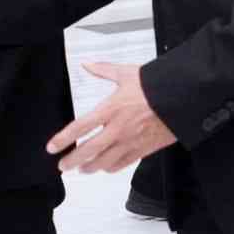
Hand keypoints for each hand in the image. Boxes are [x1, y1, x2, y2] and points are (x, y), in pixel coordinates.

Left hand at [47, 62, 176, 173]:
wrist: (181, 98)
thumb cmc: (155, 86)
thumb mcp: (126, 73)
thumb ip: (103, 70)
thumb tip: (87, 64)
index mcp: (111, 109)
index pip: (80, 128)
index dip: (63, 139)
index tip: (52, 147)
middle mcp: (118, 129)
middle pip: (88, 151)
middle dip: (72, 161)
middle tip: (62, 166)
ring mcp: (130, 142)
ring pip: (104, 162)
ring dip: (89, 167)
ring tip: (82, 168)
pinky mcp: (143, 150)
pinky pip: (122, 165)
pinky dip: (110, 168)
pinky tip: (105, 167)